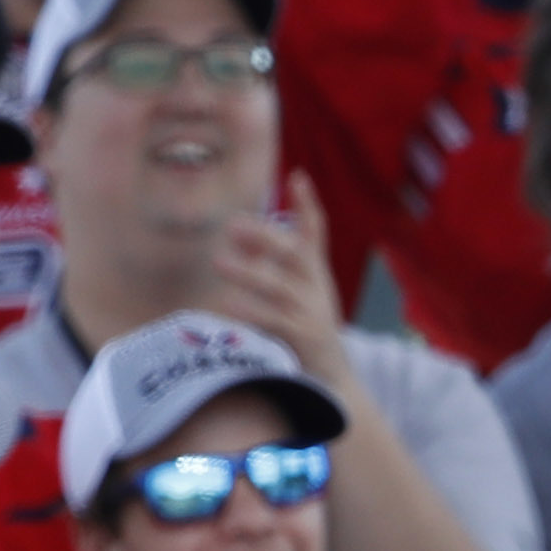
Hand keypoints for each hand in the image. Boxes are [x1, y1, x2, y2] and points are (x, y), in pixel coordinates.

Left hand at [207, 173, 354, 386]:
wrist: (332, 373)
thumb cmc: (306, 325)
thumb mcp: (296, 288)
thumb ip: (268, 260)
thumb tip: (237, 231)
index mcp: (315, 270)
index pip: (315, 230)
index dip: (307, 204)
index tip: (297, 177)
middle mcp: (315, 286)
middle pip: (293, 254)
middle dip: (265, 237)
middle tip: (233, 225)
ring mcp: (309, 311)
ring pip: (276, 287)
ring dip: (246, 272)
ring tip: (218, 261)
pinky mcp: (300, 336)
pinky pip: (271, 320)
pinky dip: (248, 311)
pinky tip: (226, 304)